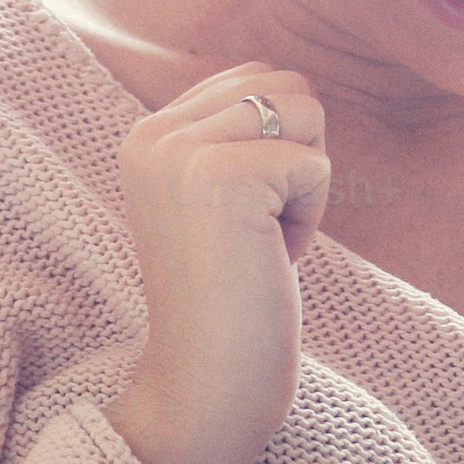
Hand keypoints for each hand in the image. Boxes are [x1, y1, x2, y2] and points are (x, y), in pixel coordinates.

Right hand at [105, 62, 328, 463]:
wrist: (205, 385)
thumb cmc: (231, 301)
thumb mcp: (222, 200)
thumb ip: (237, 136)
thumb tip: (294, 83)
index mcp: (146, 133)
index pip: (254, 78)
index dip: (277, 150)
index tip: (241, 221)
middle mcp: (153, 132)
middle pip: (286, 83)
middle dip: (297, 159)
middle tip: (256, 232)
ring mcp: (183, 152)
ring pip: (307, 111)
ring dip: (306, 185)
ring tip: (259, 242)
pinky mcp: (223, 178)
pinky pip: (317, 165)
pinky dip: (310, 221)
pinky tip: (268, 262)